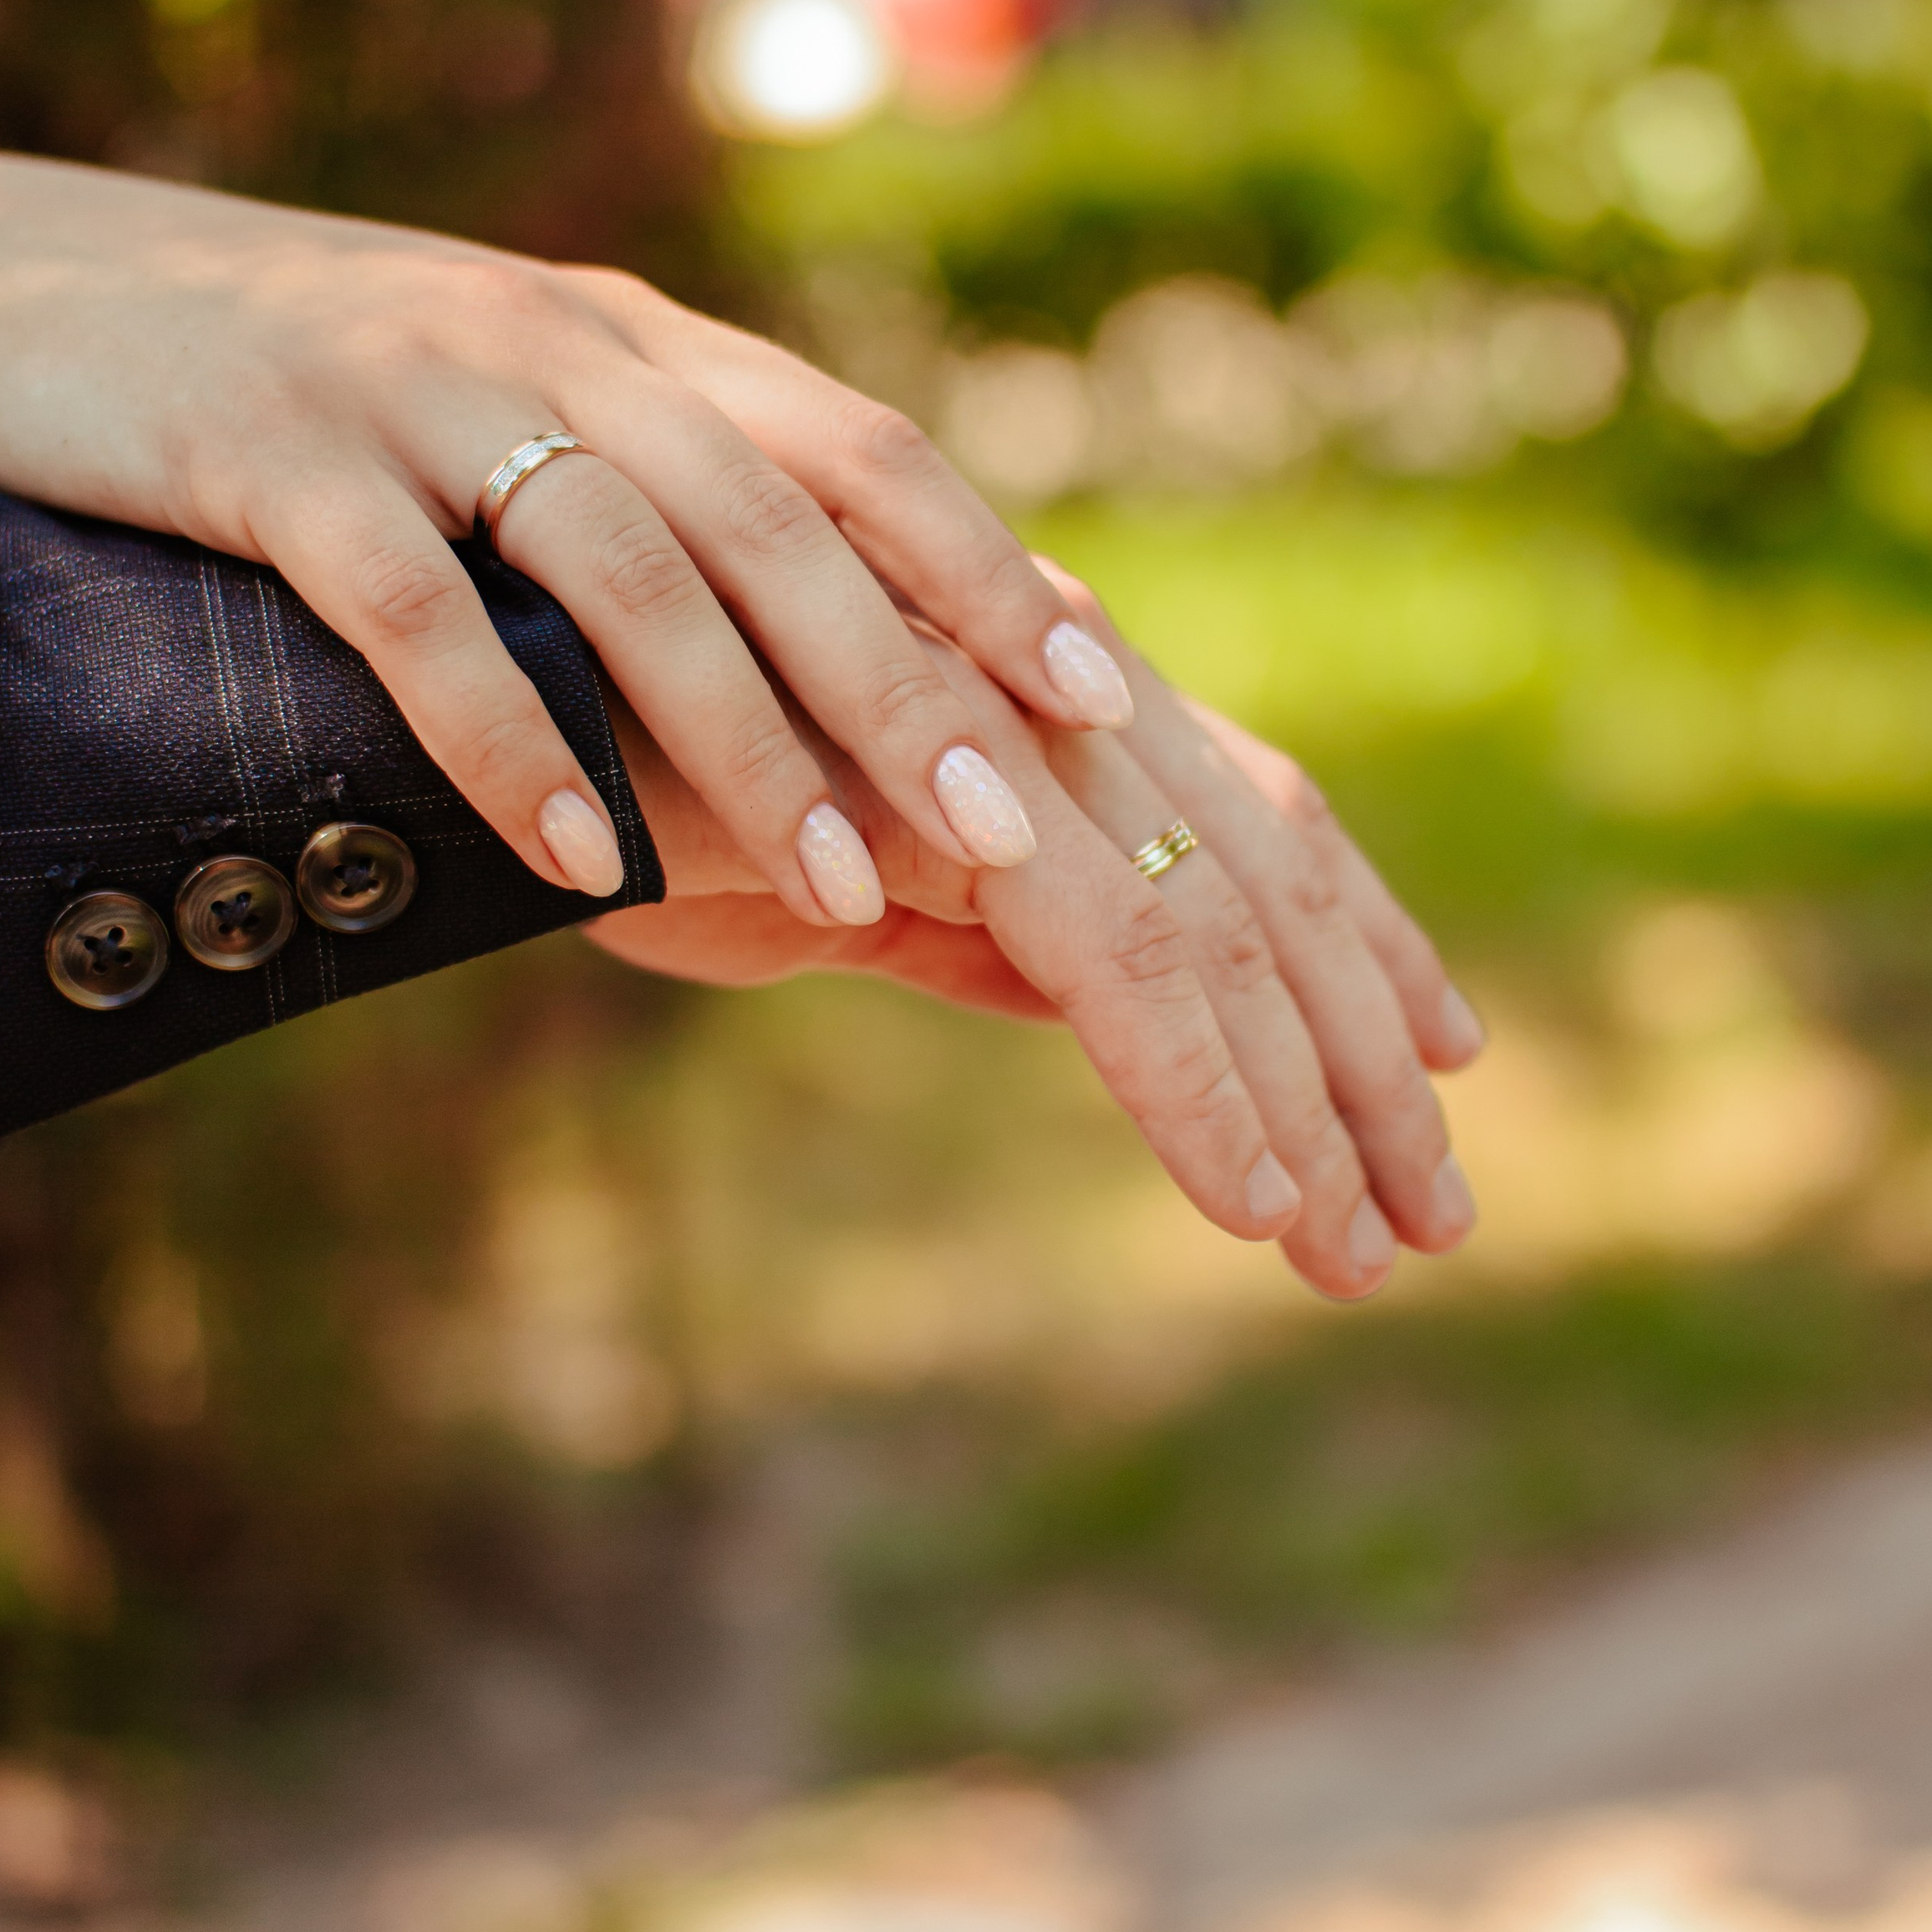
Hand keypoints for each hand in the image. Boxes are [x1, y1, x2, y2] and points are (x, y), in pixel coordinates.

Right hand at [0, 153, 1137, 925]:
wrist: (55, 279)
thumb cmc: (333, 396)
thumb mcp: (529, 424)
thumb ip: (673, 508)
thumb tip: (845, 653)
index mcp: (643, 345)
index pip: (857, 450)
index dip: (979, 568)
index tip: (1094, 693)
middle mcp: (563, 349)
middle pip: (780, 518)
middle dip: (908, 684)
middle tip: (1016, 835)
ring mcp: (421, 397)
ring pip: (629, 566)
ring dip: (748, 736)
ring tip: (840, 887)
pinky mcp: (279, 459)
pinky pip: (419, 612)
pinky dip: (510, 738)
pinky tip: (578, 857)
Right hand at [590, 628, 1482, 1297]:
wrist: (490, 682)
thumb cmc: (642, 762)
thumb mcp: (846, 864)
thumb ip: (975, 913)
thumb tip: (1094, 994)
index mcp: (1043, 696)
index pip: (1257, 814)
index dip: (1365, 937)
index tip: (1441, 1056)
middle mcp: (1049, 691)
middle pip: (1269, 876)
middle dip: (1365, 1055)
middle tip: (1430, 1215)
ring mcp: (999, 733)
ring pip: (1219, 925)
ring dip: (1304, 1096)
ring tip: (1353, 1248)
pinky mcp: (931, 800)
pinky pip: (1110, 955)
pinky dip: (1191, 1078)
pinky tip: (1243, 1191)